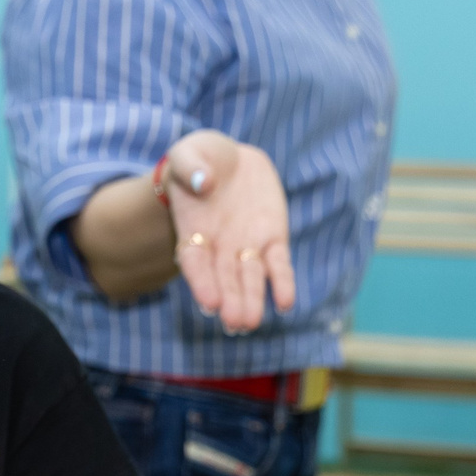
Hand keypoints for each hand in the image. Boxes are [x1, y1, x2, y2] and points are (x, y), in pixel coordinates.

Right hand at [162, 133, 294, 333]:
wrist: (230, 160)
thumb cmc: (201, 158)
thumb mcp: (189, 153)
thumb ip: (190, 167)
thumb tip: (205, 182)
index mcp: (194, 230)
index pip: (195, 262)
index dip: (201, 282)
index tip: (209, 301)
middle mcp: (219, 246)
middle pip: (224, 277)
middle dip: (230, 299)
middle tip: (235, 322)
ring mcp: (247, 245)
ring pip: (250, 277)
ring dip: (252, 299)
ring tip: (252, 322)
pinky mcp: (273, 238)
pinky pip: (279, 264)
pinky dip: (282, 283)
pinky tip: (285, 303)